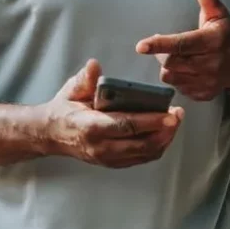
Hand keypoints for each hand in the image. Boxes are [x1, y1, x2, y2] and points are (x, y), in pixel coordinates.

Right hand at [43, 59, 183, 168]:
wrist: (51, 134)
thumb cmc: (65, 108)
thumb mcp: (71, 89)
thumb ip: (85, 79)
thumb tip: (94, 66)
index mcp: (92, 127)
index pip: (126, 126)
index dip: (151, 121)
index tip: (170, 114)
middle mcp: (101, 147)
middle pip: (142, 144)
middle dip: (165, 131)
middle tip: (178, 114)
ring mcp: (108, 158)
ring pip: (145, 154)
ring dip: (164, 139)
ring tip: (175, 121)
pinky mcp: (113, 163)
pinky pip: (141, 158)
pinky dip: (157, 146)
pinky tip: (164, 132)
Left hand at [135, 0, 229, 101]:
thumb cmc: (228, 35)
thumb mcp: (219, 15)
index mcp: (212, 41)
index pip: (181, 44)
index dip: (159, 44)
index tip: (141, 46)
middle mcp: (211, 64)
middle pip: (171, 62)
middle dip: (162, 54)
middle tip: (165, 47)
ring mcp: (208, 81)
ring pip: (171, 77)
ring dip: (168, 67)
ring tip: (176, 58)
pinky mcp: (204, 94)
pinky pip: (179, 88)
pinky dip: (178, 79)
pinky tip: (186, 70)